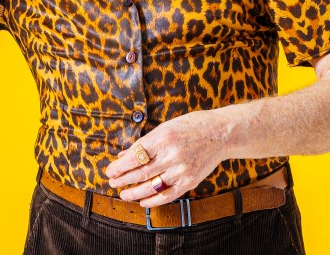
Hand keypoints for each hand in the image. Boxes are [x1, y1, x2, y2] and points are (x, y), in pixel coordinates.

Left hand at [105, 109, 230, 207]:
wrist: (220, 133)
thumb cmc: (190, 127)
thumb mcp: (165, 128)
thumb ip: (144, 143)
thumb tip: (123, 156)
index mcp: (164, 138)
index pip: (135, 156)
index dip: (120, 166)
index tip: (110, 170)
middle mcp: (172, 155)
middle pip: (141, 172)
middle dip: (123, 179)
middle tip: (112, 182)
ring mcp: (182, 170)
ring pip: (152, 186)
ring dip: (134, 192)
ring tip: (123, 193)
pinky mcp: (190, 181)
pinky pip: (168, 195)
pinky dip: (153, 200)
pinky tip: (142, 201)